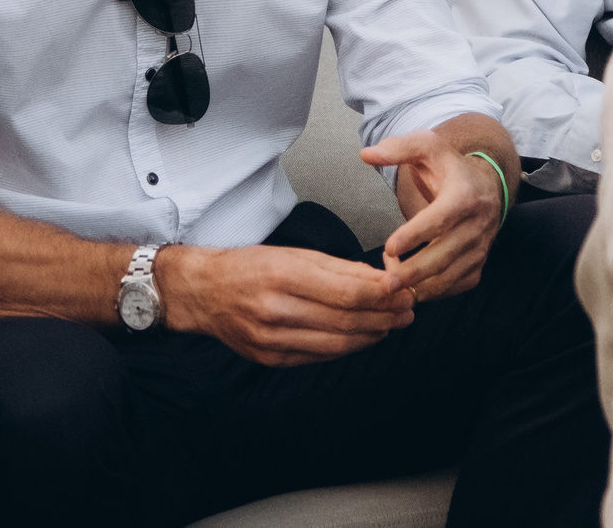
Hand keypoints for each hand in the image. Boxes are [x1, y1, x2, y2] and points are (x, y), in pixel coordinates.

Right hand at [156, 244, 413, 367]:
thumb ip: (338, 268)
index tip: (404, 290)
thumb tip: (381, 279)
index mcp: (283, 275)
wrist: (205, 292)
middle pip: (346, 320)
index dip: (382, 295)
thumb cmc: (252, 266)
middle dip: (384, 316)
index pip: (347, 292)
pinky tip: (362, 337)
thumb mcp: (293, 252)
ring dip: (371, 335)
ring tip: (391, 325)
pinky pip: (320, 356)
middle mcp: (276, 310)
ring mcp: (272, 339)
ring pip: (337, 343)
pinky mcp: (271, 358)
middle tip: (407, 310)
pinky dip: (347, 347)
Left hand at [366, 131, 504, 301]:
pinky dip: (433, 292)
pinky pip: (456, 286)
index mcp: (465, 194)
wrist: (485, 185)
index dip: (415, 235)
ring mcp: (481, 248)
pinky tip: (410, 287)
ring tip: (391, 282)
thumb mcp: (428, 148)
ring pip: (451, 276)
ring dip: (420, 285)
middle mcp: (478, 224)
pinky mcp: (478, 265)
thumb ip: (398, 148)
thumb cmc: (449, 168)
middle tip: (386, 282)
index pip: (440, 219)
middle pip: (445, 255)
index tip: (389, 247)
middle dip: (414, 272)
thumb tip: (367, 154)